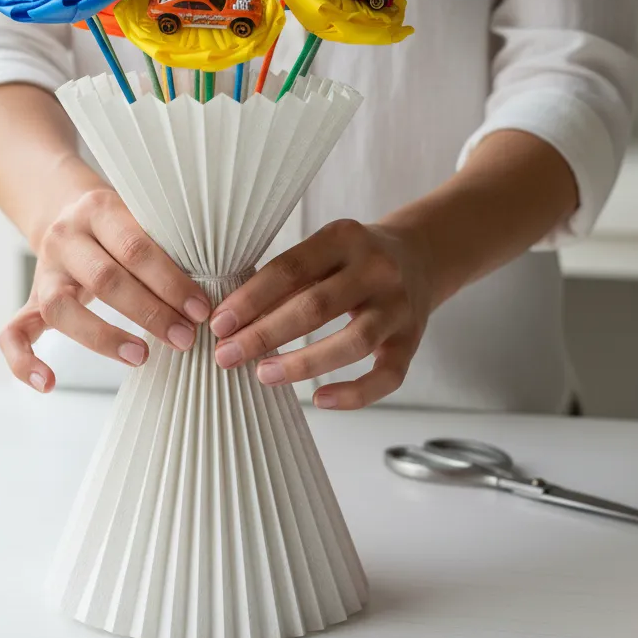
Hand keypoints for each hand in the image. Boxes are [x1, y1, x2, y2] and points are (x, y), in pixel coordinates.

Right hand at [0, 188, 210, 391]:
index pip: (136, 248)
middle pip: (105, 279)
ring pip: (61, 308)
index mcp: (97, 209)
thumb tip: (215, 295)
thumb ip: (167, 247)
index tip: (202, 311)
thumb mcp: (143, 217)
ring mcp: (44, 270)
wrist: (65, 206)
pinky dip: (24, 361)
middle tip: (186, 339)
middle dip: (150, 312)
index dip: (170, 282)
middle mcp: (65, 237)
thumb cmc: (122, 223)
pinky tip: (48, 384)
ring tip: (143, 356)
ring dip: (105, 337)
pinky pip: (13, 332)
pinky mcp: (30, 299)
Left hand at [209, 219, 432, 409]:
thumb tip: (231, 321)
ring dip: (302, 364)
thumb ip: (284, 280)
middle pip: (316, 307)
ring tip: (263, 375)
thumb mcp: (322, 251)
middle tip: (227, 355)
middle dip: (265, 334)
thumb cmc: (351, 260)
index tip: (218, 324)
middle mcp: (376, 269)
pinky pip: (387, 376)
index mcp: (344, 237)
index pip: (289, 268)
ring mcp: (398, 306)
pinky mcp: (411, 340)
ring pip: (352, 342)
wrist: (419, 257)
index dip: (250, 299)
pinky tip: (319, 400)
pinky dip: (353, 394)